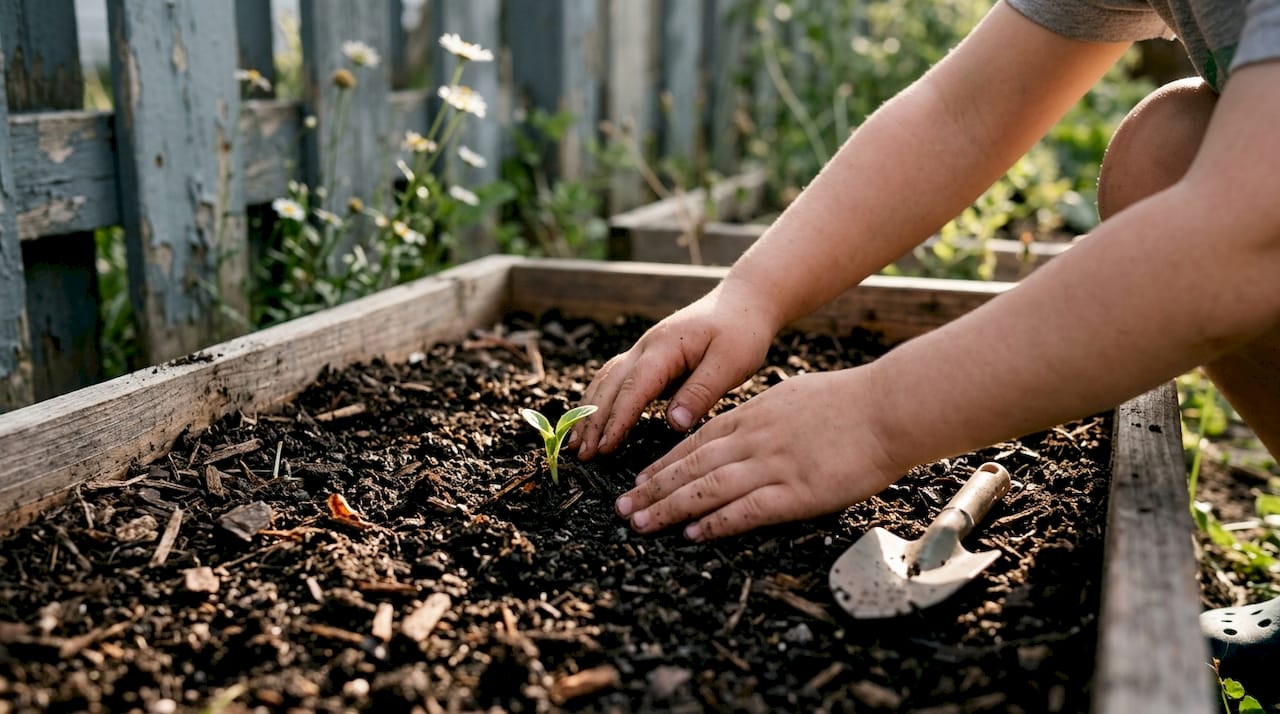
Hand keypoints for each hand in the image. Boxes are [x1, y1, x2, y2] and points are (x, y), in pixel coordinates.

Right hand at [571, 279, 780, 459]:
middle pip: (610, 385)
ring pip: (606, 380)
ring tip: (576, 443)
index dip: (617, 420)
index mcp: (665, 348)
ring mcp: (644, 350)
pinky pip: (616, 379)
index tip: (604, 448)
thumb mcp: (731, 362)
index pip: (633, 388)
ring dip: (589, 411)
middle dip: (592, 420)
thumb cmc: (742, 331)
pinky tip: (592, 418)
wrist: (744, 301)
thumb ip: (701, 392)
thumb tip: (673, 424)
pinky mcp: (649, 358)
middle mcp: (646, 347)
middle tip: (581, 454)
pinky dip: (600, 399)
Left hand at [612, 367, 904, 539]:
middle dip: (653, 488)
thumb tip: (745, 427)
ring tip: (641, 524)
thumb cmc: (850, 401)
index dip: (664, 463)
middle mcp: (754, 439)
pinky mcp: (795, 491)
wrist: (888, 407)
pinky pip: (745, 510)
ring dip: (669, 508)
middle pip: (690, 465)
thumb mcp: (793, 394)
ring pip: (707, 488)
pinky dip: (715, 523)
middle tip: (623, 508)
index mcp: (754, 415)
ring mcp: (772, 465)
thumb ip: (764, 414)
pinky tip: (692, 534)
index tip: (641, 480)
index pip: (695, 441)